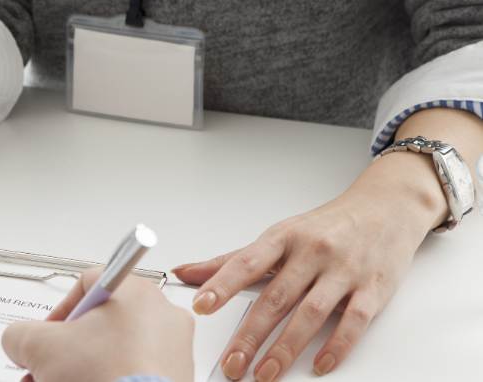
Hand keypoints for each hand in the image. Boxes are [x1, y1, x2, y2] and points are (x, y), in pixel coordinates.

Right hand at [1, 270, 194, 381]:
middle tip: (53, 366)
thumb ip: (20, 333)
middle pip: (103, 320)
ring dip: (89, 365)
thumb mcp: (40, 348)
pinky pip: (139, 370)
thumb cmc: (104, 378)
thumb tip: (18, 340)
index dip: (60, 311)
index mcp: (136, 291)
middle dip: (71, 347)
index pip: (88, 284)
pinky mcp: (178, 376)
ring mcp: (175, 348)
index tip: (49, 335)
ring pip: (120, 348)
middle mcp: (162, 313)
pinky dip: (115, 377)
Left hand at [173, 151, 446, 380]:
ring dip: (285, 347)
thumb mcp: (278, 236)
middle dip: (250, 334)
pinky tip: (319, 365)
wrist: (386, 208)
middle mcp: (313, 252)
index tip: (201, 305)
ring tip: (264, 372)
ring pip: (311, 313)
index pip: (247, 263)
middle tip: (232, 362)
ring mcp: (344, 271)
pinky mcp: (373, 289)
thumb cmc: (326, 226)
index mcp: (284, 237)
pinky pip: (354, 321)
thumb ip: (233, 260)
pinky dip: (336, 346)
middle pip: (276, 297)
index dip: (222, 284)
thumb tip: (186, 272)